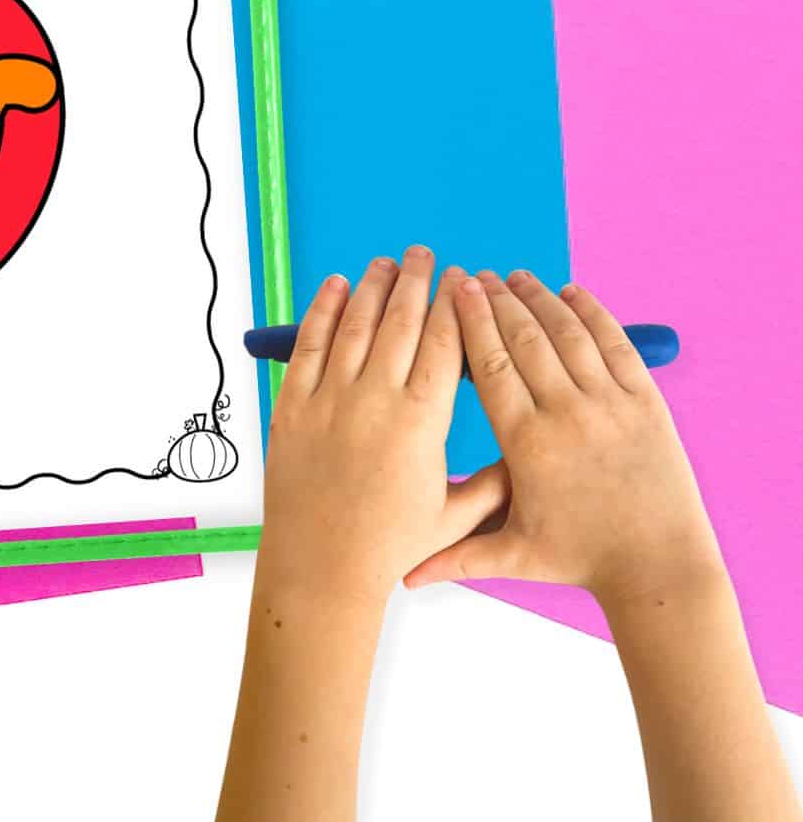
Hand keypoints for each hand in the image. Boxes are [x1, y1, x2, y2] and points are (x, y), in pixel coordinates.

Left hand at [258, 249, 507, 605]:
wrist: (322, 566)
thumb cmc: (390, 546)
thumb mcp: (455, 517)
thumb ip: (494, 482)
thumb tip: (528, 455)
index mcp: (421, 423)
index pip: (443, 343)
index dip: (453, 305)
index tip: (461, 279)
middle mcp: (376, 401)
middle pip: (400, 321)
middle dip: (416, 281)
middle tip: (424, 255)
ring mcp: (330, 399)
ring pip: (356, 324)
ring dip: (372, 286)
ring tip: (386, 263)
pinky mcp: (294, 404)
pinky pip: (310, 344)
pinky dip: (323, 310)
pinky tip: (336, 286)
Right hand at [403, 271, 724, 609]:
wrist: (659, 569)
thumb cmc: (582, 561)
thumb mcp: (512, 555)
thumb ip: (454, 553)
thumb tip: (401, 575)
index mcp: (527, 443)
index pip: (489, 364)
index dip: (469, 321)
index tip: (452, 291)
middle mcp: (566, 414)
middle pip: (523, 338)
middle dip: (494, 300)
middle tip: (473, 275)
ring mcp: (609, 404)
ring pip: (567, 333)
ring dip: (537, 298)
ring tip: (515, 277)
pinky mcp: (646, 402)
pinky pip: (615, 343)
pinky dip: (592, 312)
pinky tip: (571, 292)